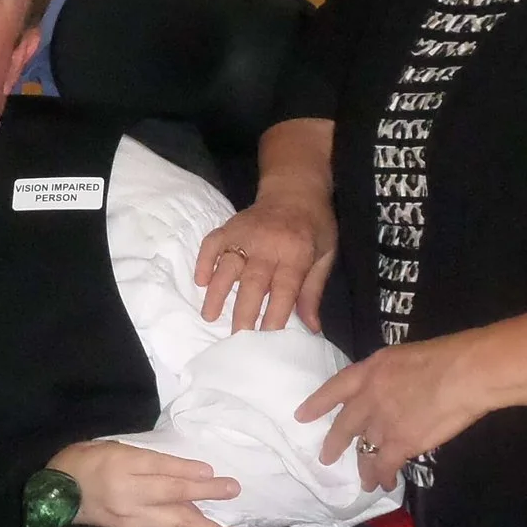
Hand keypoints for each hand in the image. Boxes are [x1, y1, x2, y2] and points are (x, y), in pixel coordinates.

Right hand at [55, 440, 252, 526]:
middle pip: (177, 512)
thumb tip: (197, 472)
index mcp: (125, 473)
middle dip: (211, 521)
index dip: (192, 479)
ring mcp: (134, 523)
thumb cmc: (90, 461)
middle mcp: (131, 502)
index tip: (221, 480)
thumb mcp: (119, 448)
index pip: (165, 476)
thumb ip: (156, 460)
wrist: (57, 493)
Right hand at [195, 195, 336, 333]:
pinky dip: (204, 261)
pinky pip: (212, 243)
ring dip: (217, 292)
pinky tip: (200, 281)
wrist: (295, 189)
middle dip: (245, 311)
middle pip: (254, 281)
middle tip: (237, 337)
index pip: (285, 288)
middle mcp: (269, 243)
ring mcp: (246, 233)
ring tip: (209, 316)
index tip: (268, 338)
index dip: (276, 314)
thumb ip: (313, 291)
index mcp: (297, 251)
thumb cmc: (314, 226)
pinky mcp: (231, 226)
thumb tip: (311, 328)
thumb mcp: (325, 255)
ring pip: (228, 265)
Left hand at [298, 333, 500, 493]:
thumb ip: (388, 374)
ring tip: (365, 481)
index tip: (302, 416)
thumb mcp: (403, 356)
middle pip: (345, 425)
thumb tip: (389, 388)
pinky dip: (384, 476)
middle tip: (326, 458)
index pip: (335, 388)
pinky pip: (385, 465)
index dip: (317, 403)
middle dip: (334, 443)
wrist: (464, 374)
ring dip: (365, 467)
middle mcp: (369, 398)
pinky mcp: (400, 443)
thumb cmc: (445, 357)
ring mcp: (382, 423)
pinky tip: (385, 484)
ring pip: (366, 449)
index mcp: (370, 371)